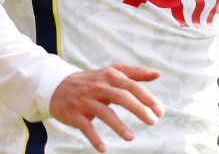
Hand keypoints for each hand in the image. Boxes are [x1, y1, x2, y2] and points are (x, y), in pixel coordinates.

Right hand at [49, 64, 163, 152]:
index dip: (148, 98)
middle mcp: (99, 87)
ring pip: (104, 113)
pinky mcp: (74, 114)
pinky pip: (85, 127)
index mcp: (111, 76)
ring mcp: (86, 101)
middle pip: (121, 96)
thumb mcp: (112, 72)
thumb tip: (157, 74)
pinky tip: (104, 148)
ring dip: (118, 126)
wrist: (58, 85)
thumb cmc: (93, 80)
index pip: (133, 86)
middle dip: (138, 109)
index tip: (160, 111)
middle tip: (153, 121)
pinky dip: (94, 137)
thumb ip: (135, 73)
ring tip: (131, 138)